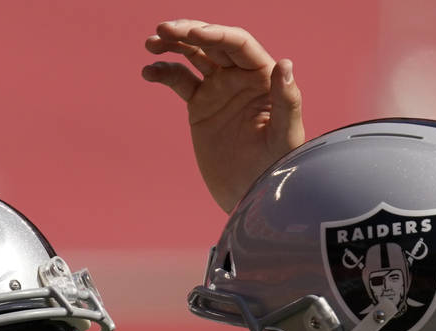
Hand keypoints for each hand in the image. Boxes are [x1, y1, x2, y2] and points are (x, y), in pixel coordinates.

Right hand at [142, 20, 303, 212]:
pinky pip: (179, 80)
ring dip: (172, 45)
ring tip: (151, 44)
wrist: (251, 195)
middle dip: (187, 32)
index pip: (238, 44)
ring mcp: (219, 89)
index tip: (192, 34)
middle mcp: (240, 77)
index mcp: (262, 77)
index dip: (215, 34)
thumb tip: (284, 63)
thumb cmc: (276, 168)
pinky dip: (163, 72)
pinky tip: (149, 72)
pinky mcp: (200, 105)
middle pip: (212, 43)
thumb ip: (286, 101)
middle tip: (162, 30)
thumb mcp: (284, 138)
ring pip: (193, 56)